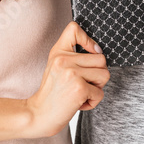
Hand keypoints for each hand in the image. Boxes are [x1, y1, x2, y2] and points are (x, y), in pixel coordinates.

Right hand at [24, 21, 109, 137]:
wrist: (39, 114)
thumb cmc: (52, 92)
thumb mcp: (56, 66)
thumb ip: (72, 55)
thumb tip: (98, 50)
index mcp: (58, 52)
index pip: (74, 28)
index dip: (88, 39)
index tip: (90, 52)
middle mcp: (64, 59)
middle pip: (101, 59)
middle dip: (97, 74)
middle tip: (82, 84)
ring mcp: (72, 73)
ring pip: (104, 75)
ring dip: (97, 88)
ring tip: (81, 92)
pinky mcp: (79, 88)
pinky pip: (100, 93)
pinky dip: (93, 102)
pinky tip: (78, 103)